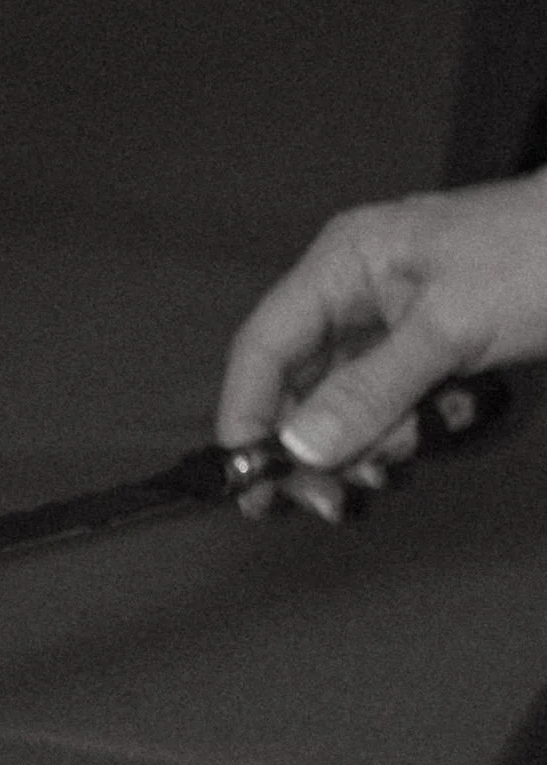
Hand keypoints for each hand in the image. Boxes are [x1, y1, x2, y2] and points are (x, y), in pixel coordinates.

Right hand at [216, 174, 546, 510]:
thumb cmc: (536, 260)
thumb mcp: (451, 329)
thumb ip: (371, 390)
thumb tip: (297, 450)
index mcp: (342, 266)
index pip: (263, 348)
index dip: (246, 416)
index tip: (251, 486)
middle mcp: (355, 292)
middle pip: (298, 383)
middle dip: (313, 445)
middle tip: (334, 504)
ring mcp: (395, 320)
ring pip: (347, 401)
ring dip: (371, 440)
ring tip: (412, 451)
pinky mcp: (433, 345)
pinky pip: (395, 400)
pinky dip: (411, 425)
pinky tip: (449, 420)